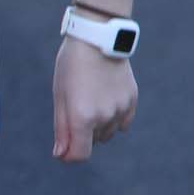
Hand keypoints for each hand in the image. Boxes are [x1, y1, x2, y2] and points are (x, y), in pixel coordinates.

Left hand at [52, 39, 135, 161]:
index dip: (69, 156)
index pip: (80, 155)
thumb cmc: (72, 67)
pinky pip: (124, 122)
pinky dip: (115, 118)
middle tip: (76, 107)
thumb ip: (62, 129)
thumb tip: (62, 155)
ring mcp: (122, 109)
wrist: (98, 39)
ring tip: (93, 100)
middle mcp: (105, 117)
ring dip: (100, 126)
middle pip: (94, 142)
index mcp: (82, 117)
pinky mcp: (133, 100)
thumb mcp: (60, 97)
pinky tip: (107, 100)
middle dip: (83, 134)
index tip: (63, 148)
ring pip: (109, 132)